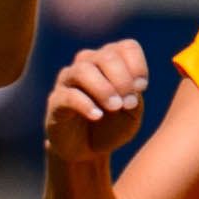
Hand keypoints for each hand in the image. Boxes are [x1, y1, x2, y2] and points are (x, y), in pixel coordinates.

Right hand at [44, 40, 147, 164]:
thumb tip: (133, 87)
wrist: (85, 151)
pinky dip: (85, 105)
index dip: (137, 66)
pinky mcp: (56, 100)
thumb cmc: (111, 127)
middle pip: (107, 56)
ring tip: (115, 107)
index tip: (141, 88)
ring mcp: (69, 80)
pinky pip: (69, 95)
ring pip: (84, 70)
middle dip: (122, 80)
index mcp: (111, 61)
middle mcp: (88, 63)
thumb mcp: (131, 114)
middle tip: (129, 104)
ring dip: (104, 89)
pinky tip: (97, 116)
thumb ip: (134, 97)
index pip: (127, 47)